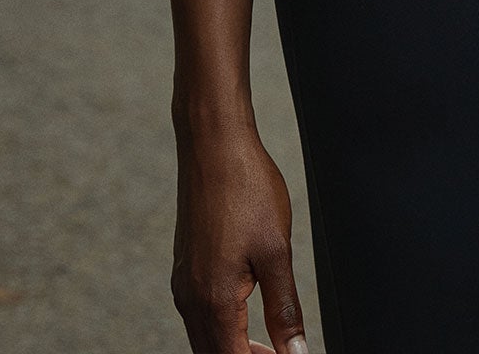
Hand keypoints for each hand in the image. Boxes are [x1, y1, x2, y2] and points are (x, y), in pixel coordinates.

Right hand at [171, 123, 308, 353]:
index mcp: (213, 300)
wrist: (213, 144)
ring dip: (233, 348)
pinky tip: (244, 316)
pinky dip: (221, 328)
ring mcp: (183, 283)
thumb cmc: (245, 188)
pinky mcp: (184, 268)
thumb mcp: (276, 251)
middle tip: (281, 353)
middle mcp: (190, 298)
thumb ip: (284, 309)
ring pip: (204, 339)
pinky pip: (199, 316)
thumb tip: (294, 352)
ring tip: (268, 345)